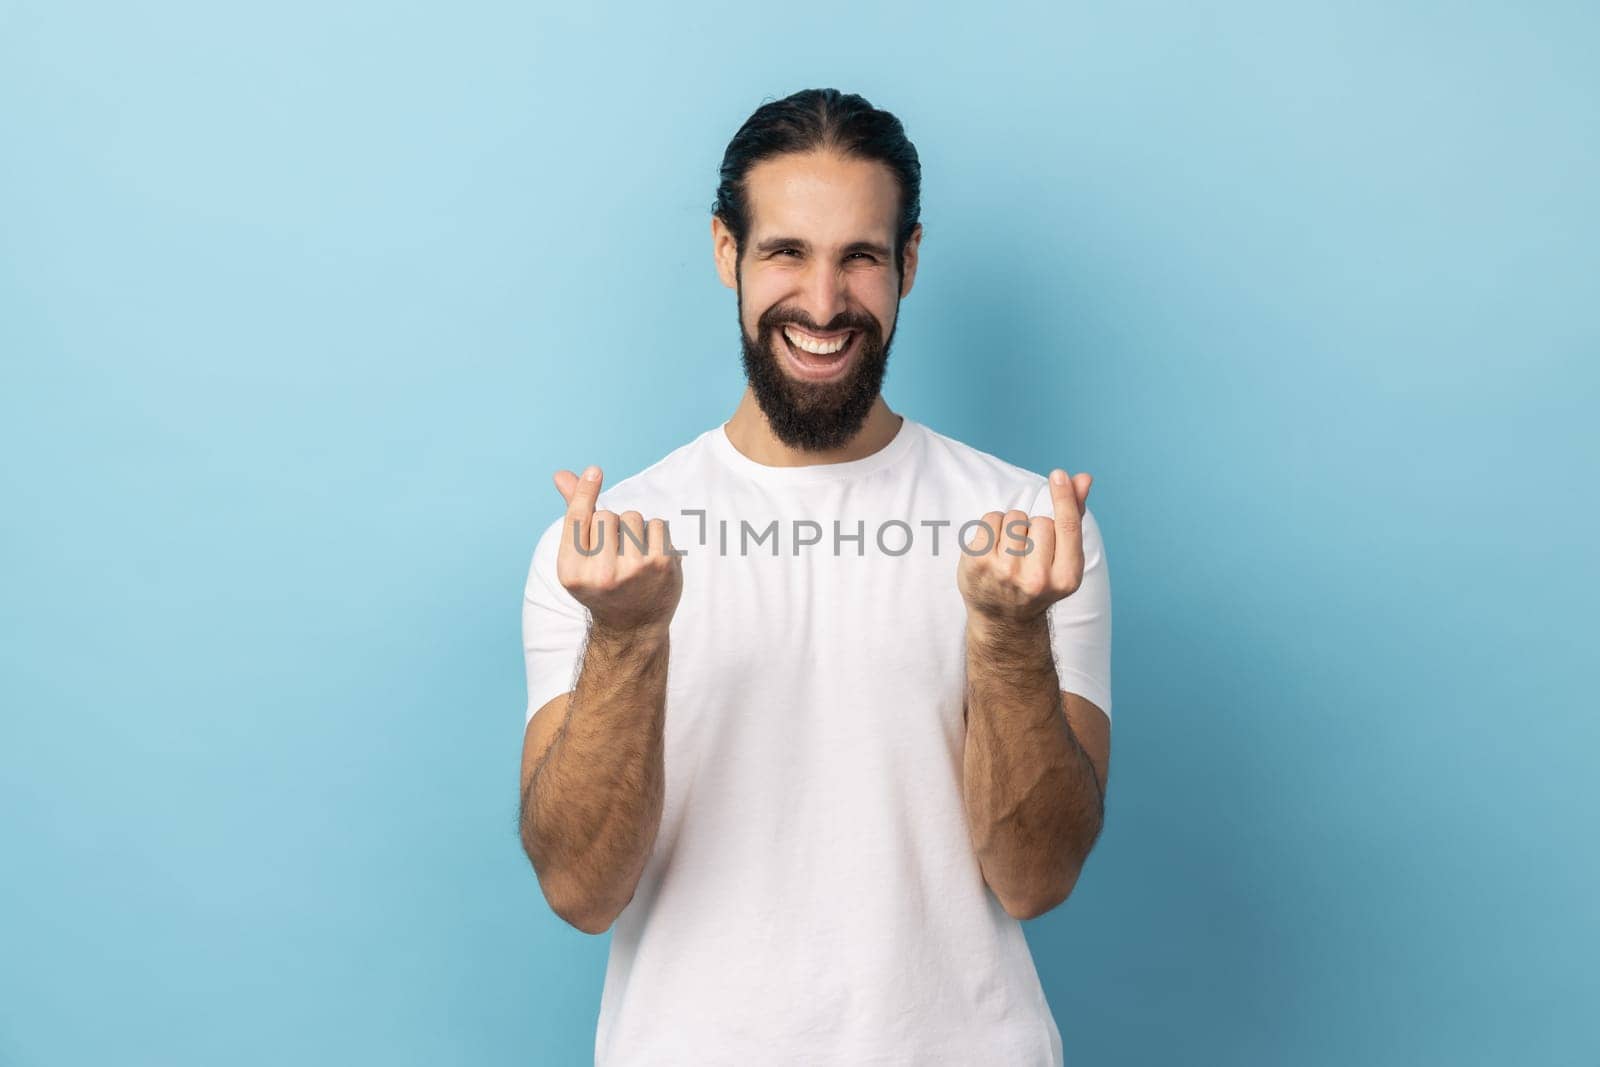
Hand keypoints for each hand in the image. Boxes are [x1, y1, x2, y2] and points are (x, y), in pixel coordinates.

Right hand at [552, 465, 683, 634]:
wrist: (633, 626)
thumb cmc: (602, 585)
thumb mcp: (578, 558)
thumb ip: (574, 514)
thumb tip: (561, 475)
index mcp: (572, 572)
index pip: (577, 518)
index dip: (585, 491)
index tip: (595, 471)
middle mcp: (601, 574)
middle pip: (606, 515)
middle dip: (612, 525)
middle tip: (613, 554)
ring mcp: (633, 570)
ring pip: (632, 517)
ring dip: (634, 529)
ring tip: (632, 557)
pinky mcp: (661, 565)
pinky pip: (657, 524)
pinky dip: (655, 535)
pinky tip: (650, 558)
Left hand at [957, 469, 1092, 625]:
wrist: (1003, 619)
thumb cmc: (1038, 581)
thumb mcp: (1064, 558)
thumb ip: (1075, 516)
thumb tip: (1083, 478)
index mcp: (1066, 578)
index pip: (1067, 526)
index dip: (1064, 497)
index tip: (1058, 475)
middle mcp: (1037, 579)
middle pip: (1039, 520)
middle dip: (1034, 528)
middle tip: (1029, 555)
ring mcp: (1005, 572)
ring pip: (1014, 517)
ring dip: (1012, 526)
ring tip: (1011, 553)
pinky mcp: (978, 563)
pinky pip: (991, 518)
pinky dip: (993, 526)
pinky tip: (994, 549)